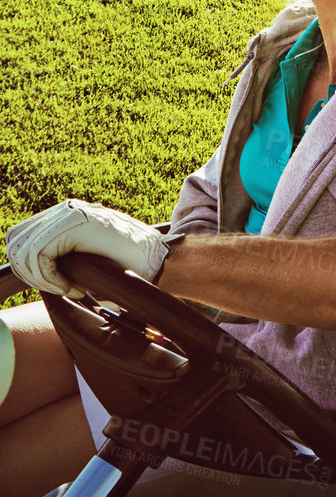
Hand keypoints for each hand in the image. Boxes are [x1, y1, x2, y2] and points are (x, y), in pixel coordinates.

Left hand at [5, 200, 168, 297]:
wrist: (158, 262)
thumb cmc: (126, 267)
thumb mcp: (85, 260)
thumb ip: (60, 257)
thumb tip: (30, 271)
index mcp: (68, 215)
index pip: (20, 236)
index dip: (26, 265)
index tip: (53, 283)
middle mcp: (68, 208)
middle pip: (16, 240)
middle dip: (29, 272)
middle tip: (58, 287)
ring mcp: (74, 212)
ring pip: (25, 249)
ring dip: (41, 277)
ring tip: (67, 288)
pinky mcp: (80, 222)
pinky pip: (41, 253)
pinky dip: (50, 277)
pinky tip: (72, 286)